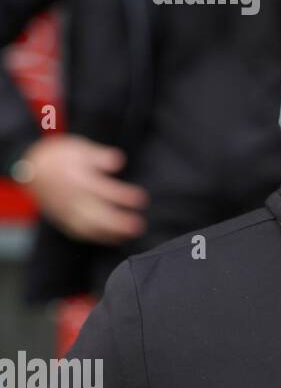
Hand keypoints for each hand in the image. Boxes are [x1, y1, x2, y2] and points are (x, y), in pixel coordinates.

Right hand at [22, 134, 148, 244]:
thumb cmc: (61, 156)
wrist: (32, 167)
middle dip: (118, 222)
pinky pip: (80, 232)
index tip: (142, 199)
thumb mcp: (80, 148)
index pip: (103, 190)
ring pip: (88, 226)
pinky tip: (116, 239)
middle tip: (139, 225)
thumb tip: (119, 161)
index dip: (123, 196)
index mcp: (78, 179)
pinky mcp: (63, 218)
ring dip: (110, 233)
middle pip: (96, 213)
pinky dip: (98, 238)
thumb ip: (100, 156)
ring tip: (132, 234)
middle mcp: (72, 198)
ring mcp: (66, 210)